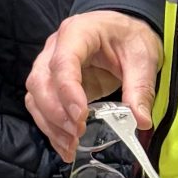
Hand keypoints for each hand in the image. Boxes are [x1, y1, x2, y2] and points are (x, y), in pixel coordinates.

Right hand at [26, 10, 162, 160]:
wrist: (122, 31)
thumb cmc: (129, 37)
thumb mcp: (142, 58)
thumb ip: (140, 88)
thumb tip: (141, 121)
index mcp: (77, 33)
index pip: (62, 63)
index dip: (68, 92)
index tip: (81, 117)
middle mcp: (54, 48)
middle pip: (39, 82)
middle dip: (55, 113)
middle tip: (77, 134)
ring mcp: (48, 65)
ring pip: (35, 96)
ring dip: (50, 124)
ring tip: (71, 147)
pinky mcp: (52, 84)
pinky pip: (40, 106)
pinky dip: (50, 128)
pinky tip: (65, 146)